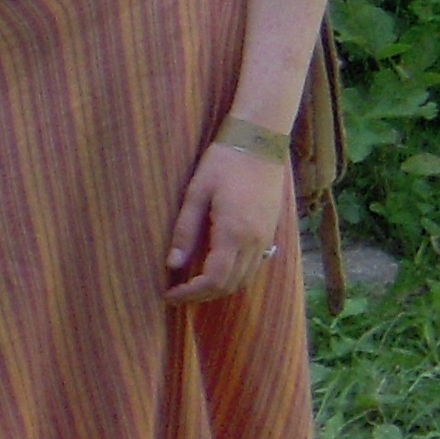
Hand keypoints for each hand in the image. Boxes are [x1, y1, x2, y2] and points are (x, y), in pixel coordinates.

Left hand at [164, 139, 292, 303]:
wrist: (261, 142)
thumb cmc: (224, 163)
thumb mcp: (196, 193)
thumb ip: (185, 230)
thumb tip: (172, 264)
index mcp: (234, 234)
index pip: (214, 280)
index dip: (191, 294)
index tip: (169, 296)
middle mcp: (255, 242)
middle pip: (230, 285)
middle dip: (202, 296)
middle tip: (176, 294)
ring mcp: (266, 238)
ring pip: (244, 279)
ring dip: (219, 288)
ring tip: (191, 286)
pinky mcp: (270, 231)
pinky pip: (254, 266)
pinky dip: (234, 276)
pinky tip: (215, 270)